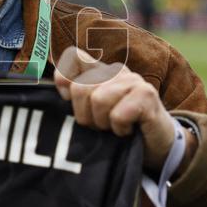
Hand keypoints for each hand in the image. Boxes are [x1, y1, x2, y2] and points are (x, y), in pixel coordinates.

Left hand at [53, 46, 176, 170]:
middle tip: (99, 126)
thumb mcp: (92, 114)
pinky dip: (119, 129)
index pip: (73, 59)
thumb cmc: (120, 130)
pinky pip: (118, 114)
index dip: (64, 79)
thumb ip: (74, 98)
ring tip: (114, 129)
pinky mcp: (147, 95)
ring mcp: (132, 81)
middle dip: (85, 116)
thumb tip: (49, 87)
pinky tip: (128, 131)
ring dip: (103, 124)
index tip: (68, 100)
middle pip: (80, 87)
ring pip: (98, 99)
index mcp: (100, 72)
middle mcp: (116, 71)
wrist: (158, 148)